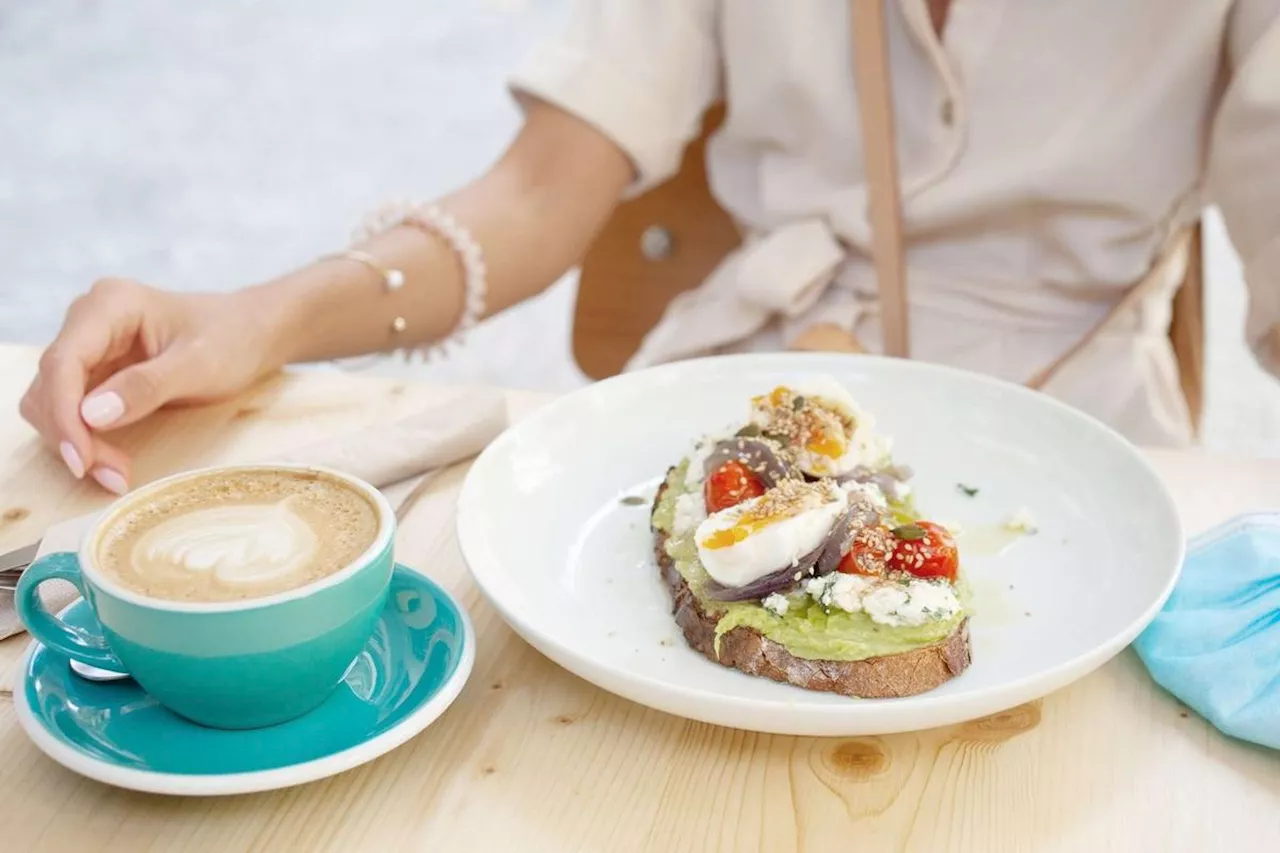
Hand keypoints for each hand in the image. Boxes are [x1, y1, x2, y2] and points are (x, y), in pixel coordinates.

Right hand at [20, 278, 286, 493]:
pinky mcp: (96, 372)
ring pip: (53, 401)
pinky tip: (112, 461)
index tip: (82, 460)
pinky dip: (85, 438)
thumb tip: (91, 414)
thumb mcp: (200, 365)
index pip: (63, 361)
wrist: (253, 333)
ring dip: (76, 442)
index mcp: (111, 304)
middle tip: (113, 476)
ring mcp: (90, 346)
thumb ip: (147, 386)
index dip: (64, 414)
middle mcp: (89, 320)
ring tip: (116, 473)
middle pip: (51, 385)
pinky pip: (72, 409)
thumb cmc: (233, 339)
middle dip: (72, 435)